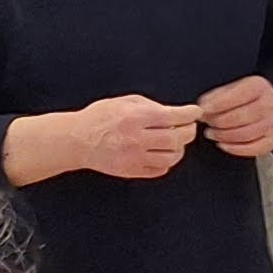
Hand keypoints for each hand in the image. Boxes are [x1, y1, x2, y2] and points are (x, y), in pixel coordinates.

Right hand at [56, 95, 197, 181]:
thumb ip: (151, 106)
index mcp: (135, 117)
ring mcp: (134, 157)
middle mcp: (137, 138)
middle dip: (189, 131)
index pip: (173, 117)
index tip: (195, 113)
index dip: (190, 114)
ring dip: (179, 148)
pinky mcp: (131, 171)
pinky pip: (159, 170)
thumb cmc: (99, 117)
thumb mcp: (125, 101)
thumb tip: (174, 112)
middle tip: (189, 127)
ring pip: (171, 157)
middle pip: (177, 139)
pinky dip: (167, 162)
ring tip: (176, 141)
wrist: (78, 140)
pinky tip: (163, 153)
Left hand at [195, 76, 272, 158]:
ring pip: (242, 135)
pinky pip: (251, 149)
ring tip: (212, 134)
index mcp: (258, 87)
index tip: (201, 111)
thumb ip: (218, 96)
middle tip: (207, 123)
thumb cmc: (252, 97)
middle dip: (216, 123)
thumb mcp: (236, 87)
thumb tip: (202, 108)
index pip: (232, 98)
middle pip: (236, 118)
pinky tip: (223, 144)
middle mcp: (269, 105)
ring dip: (222, 136)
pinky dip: (234, 149)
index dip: (214, 106)